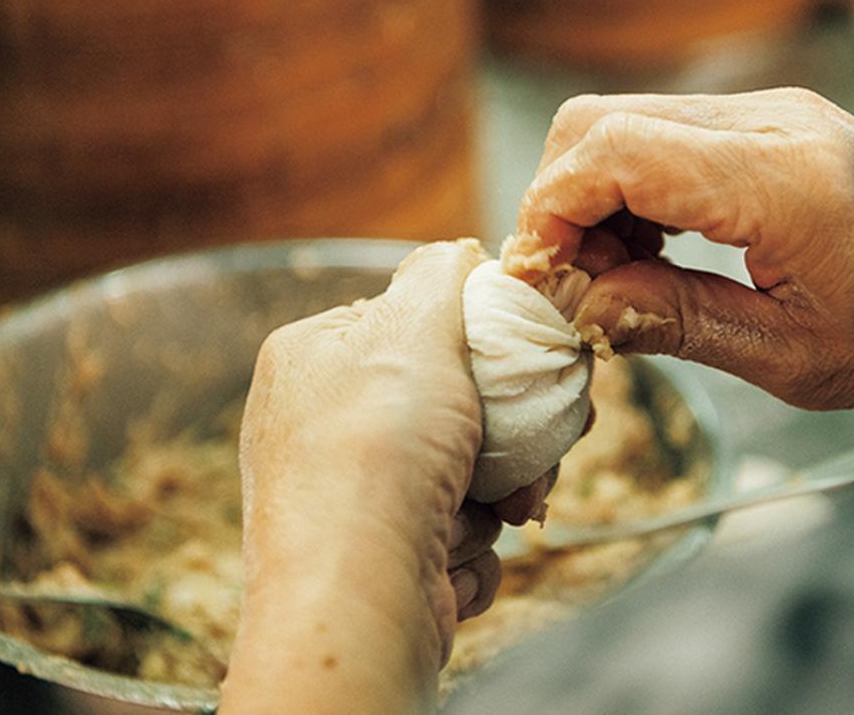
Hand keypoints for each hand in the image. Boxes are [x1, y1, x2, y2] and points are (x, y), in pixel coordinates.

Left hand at [222, 240, 500, 714]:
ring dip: (495, 495)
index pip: (414, 328)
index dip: (483, 344)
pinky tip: (452, 556)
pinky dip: (469, 548)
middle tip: (538, 449)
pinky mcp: (379, 559)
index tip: (535, 361)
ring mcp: (350, 498)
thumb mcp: (412, 331)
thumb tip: (457, 252)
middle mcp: (323, 427)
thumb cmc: (375, 455)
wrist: (355, 600)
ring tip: (493, 510)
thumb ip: (439, 277)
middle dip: (507, 434)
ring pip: (466, 474)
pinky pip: (454, 535)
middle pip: (454, 406)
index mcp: (316, 360)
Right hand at [515, 89, 853, 408]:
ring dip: (596, 198)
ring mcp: (769, 110)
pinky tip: (656, 252)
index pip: (610, 151)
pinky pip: (666, 135)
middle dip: (562, 203)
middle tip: (578, 286)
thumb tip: (587, 307)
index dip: (551, 211)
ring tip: (622, 279)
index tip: (544, 281)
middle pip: (598, 121)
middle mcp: (764, 121)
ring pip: (624, 122)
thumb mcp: (797, 358)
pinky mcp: (771, 122)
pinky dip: (634, 190)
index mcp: (771, 178)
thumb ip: (680, 324)